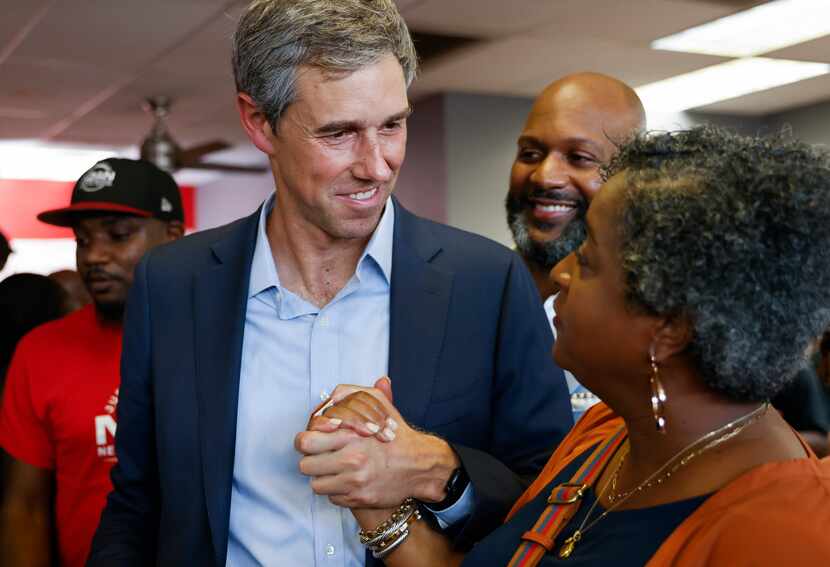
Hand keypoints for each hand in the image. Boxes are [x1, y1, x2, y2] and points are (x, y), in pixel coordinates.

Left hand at [295, 377, 459, 507]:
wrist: (419, 464)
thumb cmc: (395, 434)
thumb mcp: (377, 403)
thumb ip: (350, 394)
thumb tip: (329, 397)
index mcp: (351, 435)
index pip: (306, 441)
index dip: (305, 440)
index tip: (312, 439)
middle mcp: (352, 459)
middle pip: (305, 465)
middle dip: (310, 459)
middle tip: (319, 456)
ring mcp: (355, 482)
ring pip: (316, 484)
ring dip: (322, 477)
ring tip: (334, 468)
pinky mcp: (359, 499)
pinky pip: (331, 498)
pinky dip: (336, 490)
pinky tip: (347, 480)